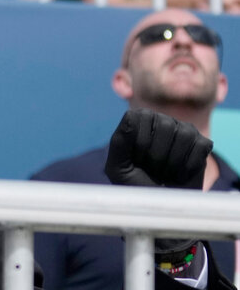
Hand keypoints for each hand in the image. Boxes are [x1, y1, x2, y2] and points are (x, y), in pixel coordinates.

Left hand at [105, 108, 211, 256]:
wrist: (161, 207)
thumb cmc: (136, 185)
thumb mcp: (118, 168)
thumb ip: (119, 142)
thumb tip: (131, 114)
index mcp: (137, 121)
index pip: (139, 117)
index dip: (138, 142)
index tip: (136, 159)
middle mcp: (160, 120)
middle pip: (165, 125)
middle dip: (157, 155)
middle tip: (153, 170)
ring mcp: (183, 130)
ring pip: (184, 135)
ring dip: (173, 162)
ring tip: (166, 172)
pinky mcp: (201, 144)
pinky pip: (200, 146)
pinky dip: (189, 166)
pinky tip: (180, 174)